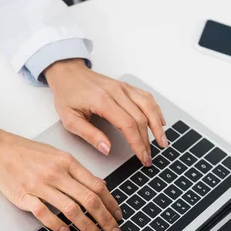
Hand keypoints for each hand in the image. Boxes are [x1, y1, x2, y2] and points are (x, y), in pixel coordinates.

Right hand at [0, 118, 122, 230]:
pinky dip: (57, 225)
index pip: (97, 185)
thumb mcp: (56, 154)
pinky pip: (44, 213)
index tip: (117, 216)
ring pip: (71, 209)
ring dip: (87, 226)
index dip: (111, 204)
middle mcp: (56, 173)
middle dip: (105, 220)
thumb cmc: (25, 152)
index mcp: (67, 162)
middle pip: (89, 200)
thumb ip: (76, 171)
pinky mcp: (24, 196)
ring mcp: (40, 185)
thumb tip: (98, 187)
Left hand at [44, 59, 167, 166]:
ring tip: (163, 142)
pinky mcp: (125, 86)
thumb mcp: (70, 119)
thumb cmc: (67, 95)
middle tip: (148, 157)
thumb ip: (89, 135)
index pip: (127, 124)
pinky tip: (160, 122)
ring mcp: (123, 88)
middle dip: (148, 140)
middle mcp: (116, 92)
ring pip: (148, 106)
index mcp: (102, 101)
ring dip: (157, 125)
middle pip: (140, 118)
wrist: (68, 73)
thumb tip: (107, 149)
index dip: (138, 143)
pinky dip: (156, 110)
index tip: (142, 157)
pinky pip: (146, 97)